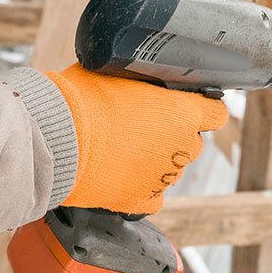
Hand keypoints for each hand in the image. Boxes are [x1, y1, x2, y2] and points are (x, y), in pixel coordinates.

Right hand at [45, 64, 227, 214]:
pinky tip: (120, 174)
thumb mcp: (114, 72)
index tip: (190, 107)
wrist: (54, 138)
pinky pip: (152, 196)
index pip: (217, 114)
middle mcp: (182, 148)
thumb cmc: (80, 98)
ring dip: (156, 160)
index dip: (204, 108)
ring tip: (123, 149)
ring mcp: (163, 177)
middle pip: (192, 142)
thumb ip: (138, 80)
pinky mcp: (140, 201)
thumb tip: (135, 79)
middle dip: (173, 134)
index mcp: (183, 113)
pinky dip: (141, 188)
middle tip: (141, 125)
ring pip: (171, 169)